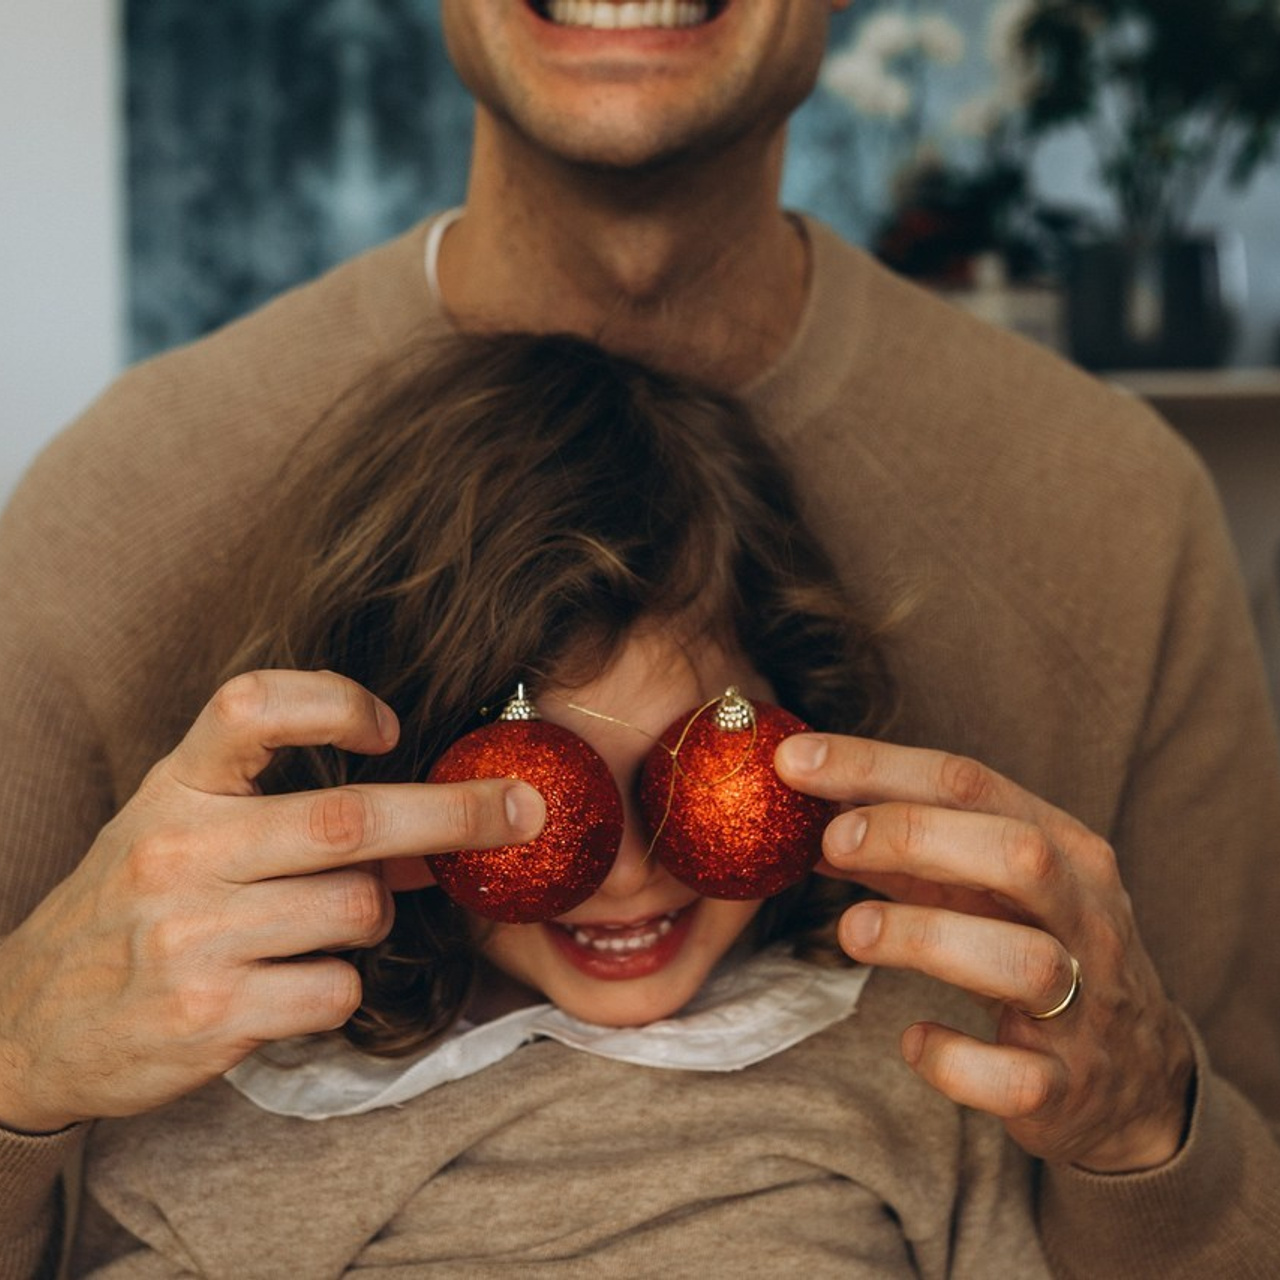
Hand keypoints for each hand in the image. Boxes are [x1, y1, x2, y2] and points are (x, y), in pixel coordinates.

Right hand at [0, 670, 544, 1133]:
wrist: (27, 1023)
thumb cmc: (132, 908)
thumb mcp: (189, 834)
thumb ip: (293, 815)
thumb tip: (433, 831)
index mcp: (174, 789)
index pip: (251, 706)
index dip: (335, 702)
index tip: (390, 726)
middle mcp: (178, 851)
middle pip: (349, 818)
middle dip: (455, 814)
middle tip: (521, 809)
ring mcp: (190, 936)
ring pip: (358, 910)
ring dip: (374, 916)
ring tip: (324, 925)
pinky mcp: (209, 1016)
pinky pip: (337, 989)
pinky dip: (340, 986)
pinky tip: (290, 984)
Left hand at [775, 733, 1194, 1172]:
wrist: (1135, 1078)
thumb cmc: (1037, 952)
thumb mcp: (983, 889)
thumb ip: (907, 852)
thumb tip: (810, 813)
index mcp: (1065, 848)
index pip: (969, 783)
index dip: (876, 766)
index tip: (793, 761)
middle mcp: (1087, 915)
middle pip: (1018, 854)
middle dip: (913, 835)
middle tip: (830, 840)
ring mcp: (1088, 1004)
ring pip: (1025, 961)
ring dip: (926, 936)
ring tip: (854, 932)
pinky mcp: (1069, 1088)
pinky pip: (1014, 1079)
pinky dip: (953, 1059)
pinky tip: (914, 1040)